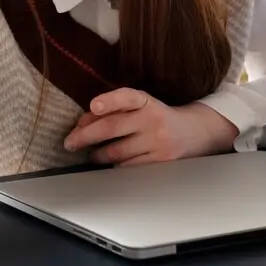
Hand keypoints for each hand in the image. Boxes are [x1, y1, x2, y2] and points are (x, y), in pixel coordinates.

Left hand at [62, 88, 236, 164]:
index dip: (110, 100)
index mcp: (146, 101)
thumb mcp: (139, 108)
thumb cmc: (157, 118)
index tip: (94, 105)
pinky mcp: (161, 162)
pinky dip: (115, 166)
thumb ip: (112, 112)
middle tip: (69, 142)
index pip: (126, 97)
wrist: (195, 132)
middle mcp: (153, 119)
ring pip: (116, 151)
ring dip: (98, 155)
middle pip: (112, 127)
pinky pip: (128, 167)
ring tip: (92, 154)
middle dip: (85, 136)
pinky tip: (112, 163)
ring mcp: (158, 142)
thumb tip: (81, 125)